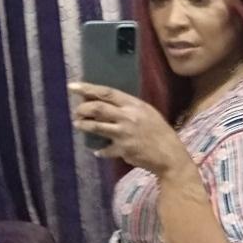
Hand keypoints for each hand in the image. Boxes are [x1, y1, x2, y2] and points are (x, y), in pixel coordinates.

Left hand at [68, 82, 189, 176]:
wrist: (169, 155)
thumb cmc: (160, 132)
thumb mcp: (147, 113)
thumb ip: (128, 108)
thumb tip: (107, 104)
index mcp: (134, 105)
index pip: (106, 93)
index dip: (88, 89)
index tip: (73, 87)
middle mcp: (127, 117)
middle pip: (98, 108)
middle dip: (82, 109)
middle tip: (77, 111)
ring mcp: (124, 134)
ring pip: (96, 127)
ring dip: (84, 125)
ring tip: (78, 125)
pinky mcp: (123, 150)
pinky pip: (105, 149)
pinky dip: (100, 150)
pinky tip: (98, 150)